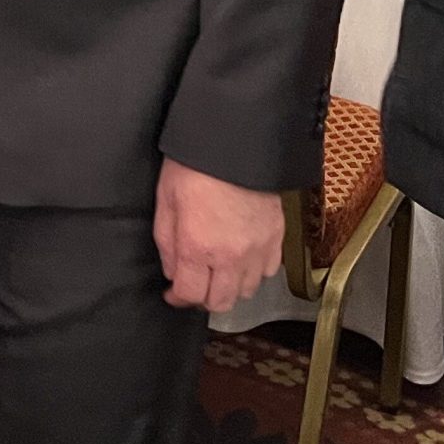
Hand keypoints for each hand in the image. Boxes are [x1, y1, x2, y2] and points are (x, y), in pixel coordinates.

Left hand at [154, 158, 282, 312]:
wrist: (235, 141)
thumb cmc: (193, 166)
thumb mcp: (166, 201)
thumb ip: (168, 243)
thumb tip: (173, 272)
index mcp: (198, 247)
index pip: (191, 295)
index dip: (178, 298)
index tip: (173, 293)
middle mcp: (231, 256)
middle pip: (221, 302)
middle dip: (204, 298)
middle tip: (195, 283)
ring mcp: (258, 249)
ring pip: (246, 291)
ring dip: (230, 287)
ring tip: (219, 270)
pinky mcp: (277, 237)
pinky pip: (269, 271)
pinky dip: (254, 271)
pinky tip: (243, 258)